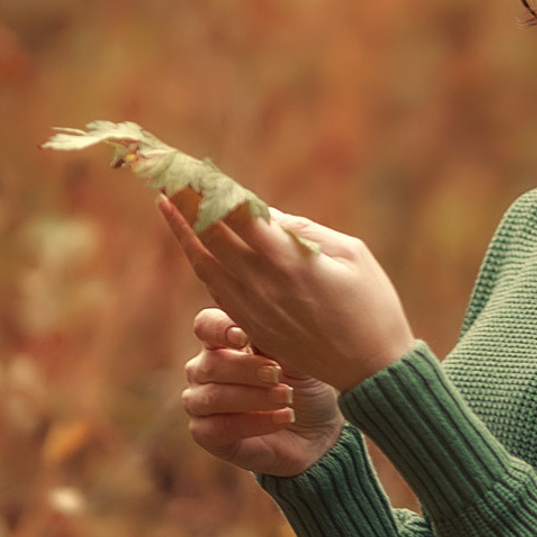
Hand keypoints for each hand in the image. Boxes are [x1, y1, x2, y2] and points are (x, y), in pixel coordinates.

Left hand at [158, 197, 417, 393]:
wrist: (370, 370)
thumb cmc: (372, 306)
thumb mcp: (352, 255)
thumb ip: (306, 231)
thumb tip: (267, 214)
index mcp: (288, 260)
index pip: (237, 214)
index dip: (212, 189)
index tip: (194, 166)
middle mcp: (261, 283)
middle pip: (210, 234)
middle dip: (186, 202)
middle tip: (166, 174)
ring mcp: (251, 307)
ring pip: (204, 262)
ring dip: (181, 230)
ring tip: (164, 202)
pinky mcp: (251, 325)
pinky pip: (215, 288)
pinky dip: (199, 260)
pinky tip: (192, 244)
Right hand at [180, 307, 344, 476]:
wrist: (316, 429)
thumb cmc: (303, 383)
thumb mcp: (297, 356)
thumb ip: (277, 336)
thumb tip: (268, 317)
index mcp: (222, 341)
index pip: (205, 325)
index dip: (219, 328)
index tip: (245, 337)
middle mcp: (204, 369)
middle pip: (210, 364)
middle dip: (246, 369)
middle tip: (277, 374)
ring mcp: (201, 402)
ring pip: (212, 397)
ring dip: (252, 397)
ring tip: (286, 398)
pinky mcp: (206, 434)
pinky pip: (218, 428)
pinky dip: (253, 423)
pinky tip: (283, 418)